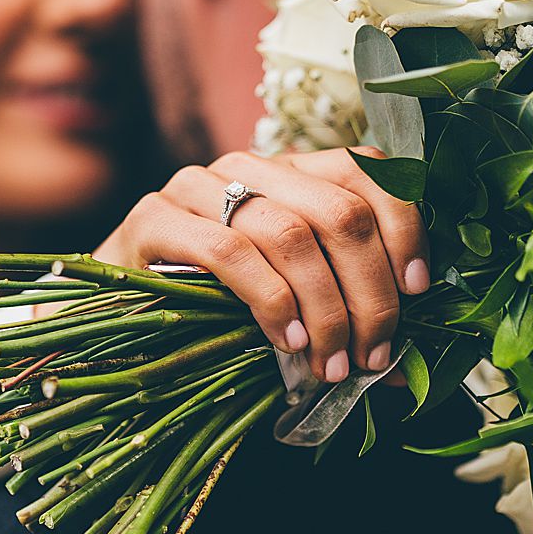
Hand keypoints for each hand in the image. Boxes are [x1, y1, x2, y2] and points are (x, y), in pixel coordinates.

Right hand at [95, 148, 432, 382]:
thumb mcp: (288, 293)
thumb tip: (406, 367)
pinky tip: (287, 342)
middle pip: (339, 212)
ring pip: (291, 235)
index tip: (418, 291)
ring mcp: (199, 185)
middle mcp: (250, 167)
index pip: (366, 171)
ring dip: (325, 310)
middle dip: (371, 292)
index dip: (404, 228)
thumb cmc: (211, 305)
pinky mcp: (155, 218)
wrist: (113, 309)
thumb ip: (342, 305)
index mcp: (291, 169)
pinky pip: (230, 254)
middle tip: (375, 353)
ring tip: (333, 363)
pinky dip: (271, 303)